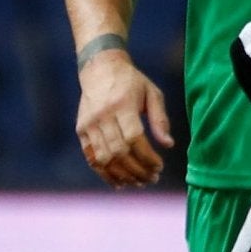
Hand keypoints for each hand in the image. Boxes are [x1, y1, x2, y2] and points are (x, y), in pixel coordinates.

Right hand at [76, 48, 171, 187]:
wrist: (99, 68)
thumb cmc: (131, 82)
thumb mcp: (152, 93)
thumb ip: (160, 119)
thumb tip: (168, 145)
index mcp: (122, 104)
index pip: (134, 138)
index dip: (147, 157)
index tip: (159, 166)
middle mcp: (103, 115)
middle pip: (119, 151)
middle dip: (138, 170)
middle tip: (152, 178)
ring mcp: (89, 124)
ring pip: (104, 158)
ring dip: (123, 175)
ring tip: (138, 182)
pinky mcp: (81, 131)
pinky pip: (92, 158)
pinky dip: (105, 173)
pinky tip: (119, 183)